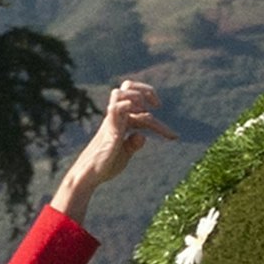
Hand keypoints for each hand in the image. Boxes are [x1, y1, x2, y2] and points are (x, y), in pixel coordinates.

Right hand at [51, 78, 172, 219]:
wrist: (89, 176)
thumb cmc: (105, 164)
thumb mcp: (124, 153)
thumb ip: (133, 144)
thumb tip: (142, 136)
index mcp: (121, 121)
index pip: (142, 111)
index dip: (160, 123)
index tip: (174, 137)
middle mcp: (117, 117)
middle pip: (127, 87)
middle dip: (146, 90)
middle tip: (157, 106)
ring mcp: (112, 122)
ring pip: (120, 92)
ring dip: (137, 97)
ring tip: (148, 115)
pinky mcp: (110, 131)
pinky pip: (116, 109)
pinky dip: (130, 108)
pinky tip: (144, 117)